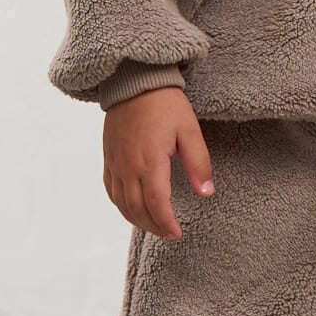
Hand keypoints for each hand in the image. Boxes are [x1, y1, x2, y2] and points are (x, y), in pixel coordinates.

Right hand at [102, 87, 214, 239]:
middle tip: (169, 233)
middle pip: (137, 209)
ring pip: (121, 203)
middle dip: (154, 226)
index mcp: (150, 161)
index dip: (166, 223)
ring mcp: (115, 163)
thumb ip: (199, 163)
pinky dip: (121, 205)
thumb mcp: (190, 130)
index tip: (177, 233)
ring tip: (154, 226)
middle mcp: (128, 166)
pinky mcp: (109, 157)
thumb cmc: (165, 104)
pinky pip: (111, 190)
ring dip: (137, 220)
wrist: (134, 82)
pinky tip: (132, 209)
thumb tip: (206, 192)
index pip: (156, 204)